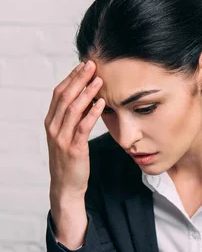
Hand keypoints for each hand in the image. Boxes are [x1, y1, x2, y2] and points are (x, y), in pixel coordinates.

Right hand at [44, 59, 104, 197]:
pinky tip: (101, 103)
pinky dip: (92, 113)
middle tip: (92, 65)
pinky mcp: (73, 148)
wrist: (66, 186)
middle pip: (65, 96)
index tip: (83, 65)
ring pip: (73, 109)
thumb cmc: (70, 161)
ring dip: (87, 92)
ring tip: (99, 80)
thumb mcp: (68, 136)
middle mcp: (53, 128)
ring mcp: (62, 138)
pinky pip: (83, 126)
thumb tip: (88, 99)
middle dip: (79, 79)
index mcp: (51, 122)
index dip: (71, 77)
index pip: (59, 93)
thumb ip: (74, 118)